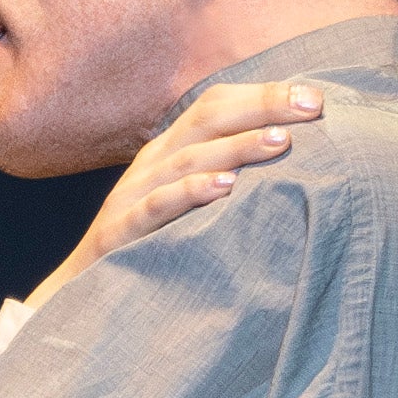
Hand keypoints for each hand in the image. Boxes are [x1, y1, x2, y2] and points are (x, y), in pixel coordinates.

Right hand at [39, 80, 321, 300]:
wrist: (81, 302)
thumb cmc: (149, 252)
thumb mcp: (188, 209)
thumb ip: (225, 181)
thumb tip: (290, 163)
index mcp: (169, 152)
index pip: (215, 105)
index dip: (263, 95)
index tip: (316, 98)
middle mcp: (151, 165)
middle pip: (207, 119)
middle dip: (262, 108)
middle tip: (311, 107)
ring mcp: (132, 197)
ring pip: (187, 158)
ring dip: (237, 147)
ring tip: (281, 142)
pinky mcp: (118, 234)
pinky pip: (155, 207)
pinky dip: (190, 193)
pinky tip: (225, 187)